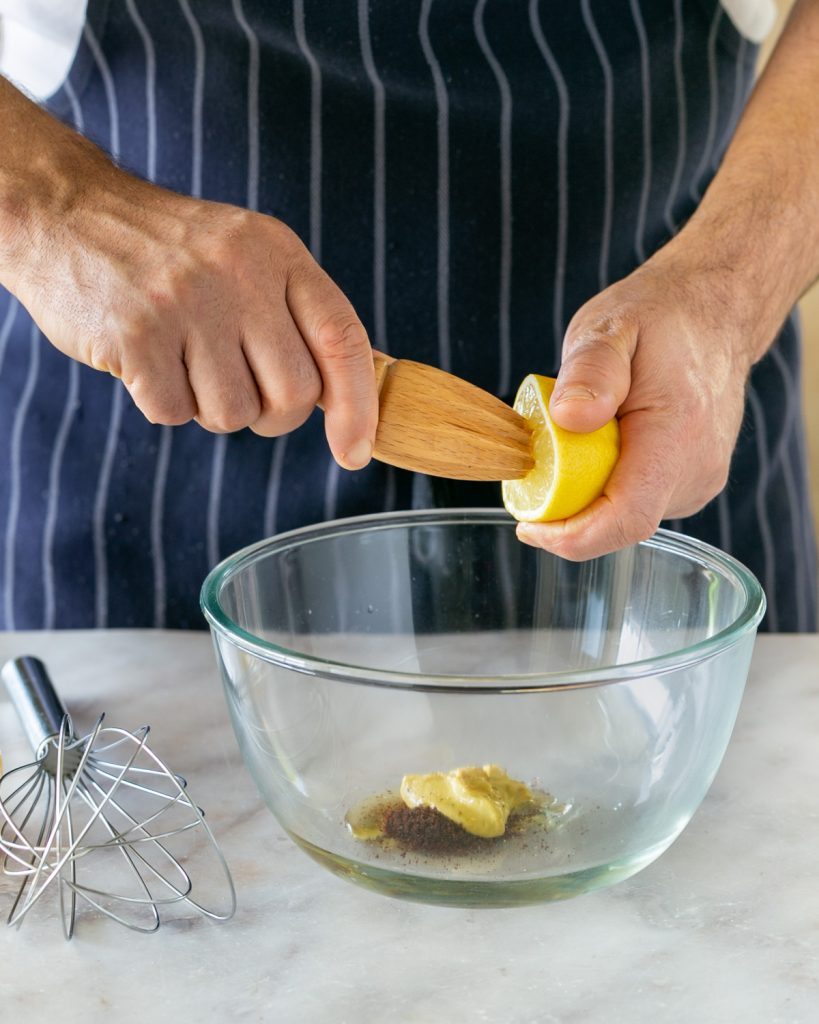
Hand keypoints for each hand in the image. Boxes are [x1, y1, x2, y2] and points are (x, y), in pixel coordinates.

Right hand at [0, 86, 376, 468]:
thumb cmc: (170, 254)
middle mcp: (239, 273)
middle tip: (241, 390)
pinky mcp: (137, 335)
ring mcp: (186, 302)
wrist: (69, 214)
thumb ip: (294, 316)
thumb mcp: (247, 256)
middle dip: (273, 416)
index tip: (354, 451)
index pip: (342, 340)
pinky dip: (164, 403)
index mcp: (278, 253)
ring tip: (185, 361)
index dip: (358, 406)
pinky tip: (149, 361)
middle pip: (294, 394)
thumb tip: (345, 402)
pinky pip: (175, 413)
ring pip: (234, 414)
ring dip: (211, 407)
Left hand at [516, 245, 756, 558]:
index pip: (626, 518)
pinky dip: (608, 483)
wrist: (715, 312)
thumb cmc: (661, 316)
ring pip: (626, 514)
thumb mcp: (611, 327)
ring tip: (577, 439)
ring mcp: (700, 482)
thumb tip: (568, 418)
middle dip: (568, 510)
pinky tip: (603, 445)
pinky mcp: (693, 483)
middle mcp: (697, 470)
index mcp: (677, 437)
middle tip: (539, 459)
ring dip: (588, 493)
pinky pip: (638, 500)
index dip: (571, 537)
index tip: (527, 526)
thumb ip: (590, 372)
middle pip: (618, 523)